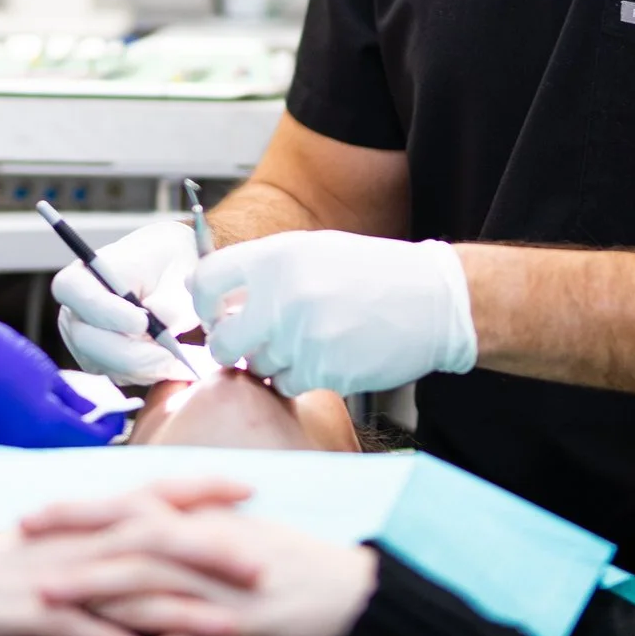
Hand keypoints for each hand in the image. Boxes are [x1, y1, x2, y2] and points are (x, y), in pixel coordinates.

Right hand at [0, 300, 128, 448]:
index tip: (113, 413)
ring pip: (46, 457)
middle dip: (85, 438)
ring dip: (60, 442)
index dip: (108, 426)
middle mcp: (26, 451)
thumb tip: (91, 411)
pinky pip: (22, 453)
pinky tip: (38, 420)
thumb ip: (71, 397)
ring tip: (66, 415)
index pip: (94, 441)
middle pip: (71, 456)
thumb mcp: (41, 369)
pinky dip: (36, 441)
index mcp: (46, 429)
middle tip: (94, 417)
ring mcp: (4, 454)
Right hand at [0, 482, 257, 635]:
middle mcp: (79, 542)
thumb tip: (153, 533)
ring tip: (231, 628)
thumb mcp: (59, 542)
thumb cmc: (1, 566)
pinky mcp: (36, 617)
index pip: (152, 493)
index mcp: (85, 521)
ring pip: (131, 591)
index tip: (249, 487)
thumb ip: (105, 536)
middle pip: (155, 540)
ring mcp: (59, 579)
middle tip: (263, 566)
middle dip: (211, 553)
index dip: (200, 489)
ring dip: (183, 612)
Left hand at [25, 493, 376, 635]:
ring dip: (90, 585)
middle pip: (125, 529)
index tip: (35, 509)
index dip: (81, 505)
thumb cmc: (298, 566)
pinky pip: (182, 633)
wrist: (352, 591)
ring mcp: (218, 581)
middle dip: (70, 531)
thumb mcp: (240, 539)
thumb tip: (153, 529)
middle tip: (19, 533)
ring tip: (43, 592)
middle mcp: (205, 541)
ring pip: (143, 578)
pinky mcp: (236, 619)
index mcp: (203, 519)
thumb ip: (194, 534)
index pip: (130, 503)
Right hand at [53, 217, 199, 383]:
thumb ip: (166, 300)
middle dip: (132, 352)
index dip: (105, 311)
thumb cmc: (168, 269)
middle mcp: (73, 313)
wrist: (170, 278)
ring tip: (180, 359)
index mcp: (80, 277)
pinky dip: (148, 373)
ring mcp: (83, 343)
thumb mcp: (171, 275)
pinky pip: (121, 377)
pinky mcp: (100, 365)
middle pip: (87, 340)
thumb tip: (158, 319)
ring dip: (146, 367)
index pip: (74, 292)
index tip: (143, 322)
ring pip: (107, 365)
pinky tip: (171, 362)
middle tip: (170, 354)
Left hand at [190, 230, 476, 394]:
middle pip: (222, 340)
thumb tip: (216, 295)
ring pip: (257, 365)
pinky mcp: (323, 371)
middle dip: (229, 346)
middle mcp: (282, 297)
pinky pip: (288, 384)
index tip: (212, 311)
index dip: (202, 302)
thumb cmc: (372, 274)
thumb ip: (264, 271)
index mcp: (275, 258)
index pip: (205, 281)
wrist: (432, 301)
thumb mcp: (312, 251)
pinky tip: (326, 355)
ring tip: (308, 338)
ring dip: (272, 360)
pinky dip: (299, 376)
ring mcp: (302, 338)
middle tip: (246, 341)